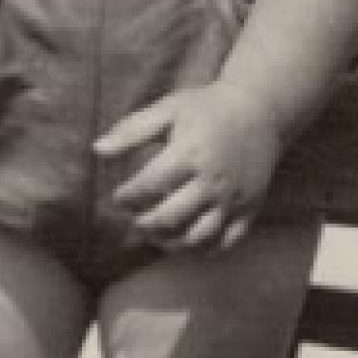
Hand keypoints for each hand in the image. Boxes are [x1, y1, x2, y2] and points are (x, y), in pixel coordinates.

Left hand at [95, 84, 286, 253]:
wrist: (260, 111)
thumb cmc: (206, 108)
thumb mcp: (167, 110)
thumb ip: (131, 131)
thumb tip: (97, 151)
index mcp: (190, 153)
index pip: (149, 186)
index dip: (127, 196)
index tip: (119, 197)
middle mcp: (213, 181)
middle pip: (170, 218)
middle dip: (143, 223)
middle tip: (135, 218)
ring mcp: (233, 199)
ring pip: (197, 238)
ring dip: (169, 242)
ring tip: (156, 232)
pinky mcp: (249, 211)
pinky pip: (225, 243)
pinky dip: (202, 249)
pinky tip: (185, 239)